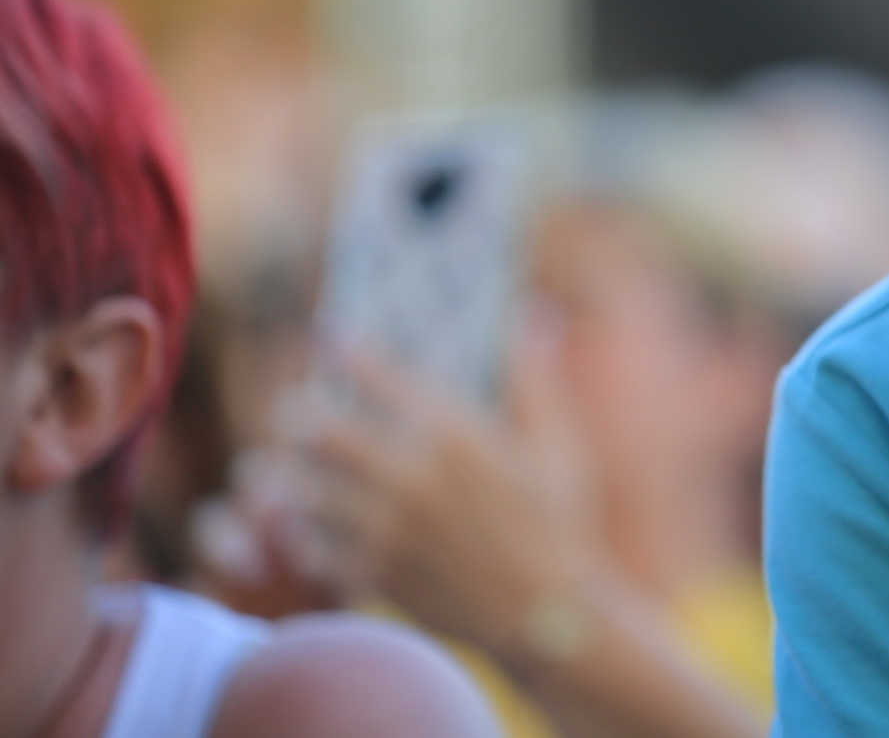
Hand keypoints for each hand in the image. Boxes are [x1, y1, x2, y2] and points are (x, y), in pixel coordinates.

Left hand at [274, 315, 609, 667]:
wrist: (545, 617)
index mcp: (455, 433)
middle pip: (317, 426)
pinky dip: (299, 527)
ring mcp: (385, 528)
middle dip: (300, 411)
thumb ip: (534, 377)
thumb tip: (531, 313)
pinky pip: (306, 542)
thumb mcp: (559, 445)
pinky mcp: (372, 572)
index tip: (327, 337)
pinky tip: (307, 518)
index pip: (377, 374)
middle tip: (301, 410)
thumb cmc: (558, 524)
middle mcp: (410, 475)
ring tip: (286, 463)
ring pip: (299, 485)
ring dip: (286, 469)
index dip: (343, 348)